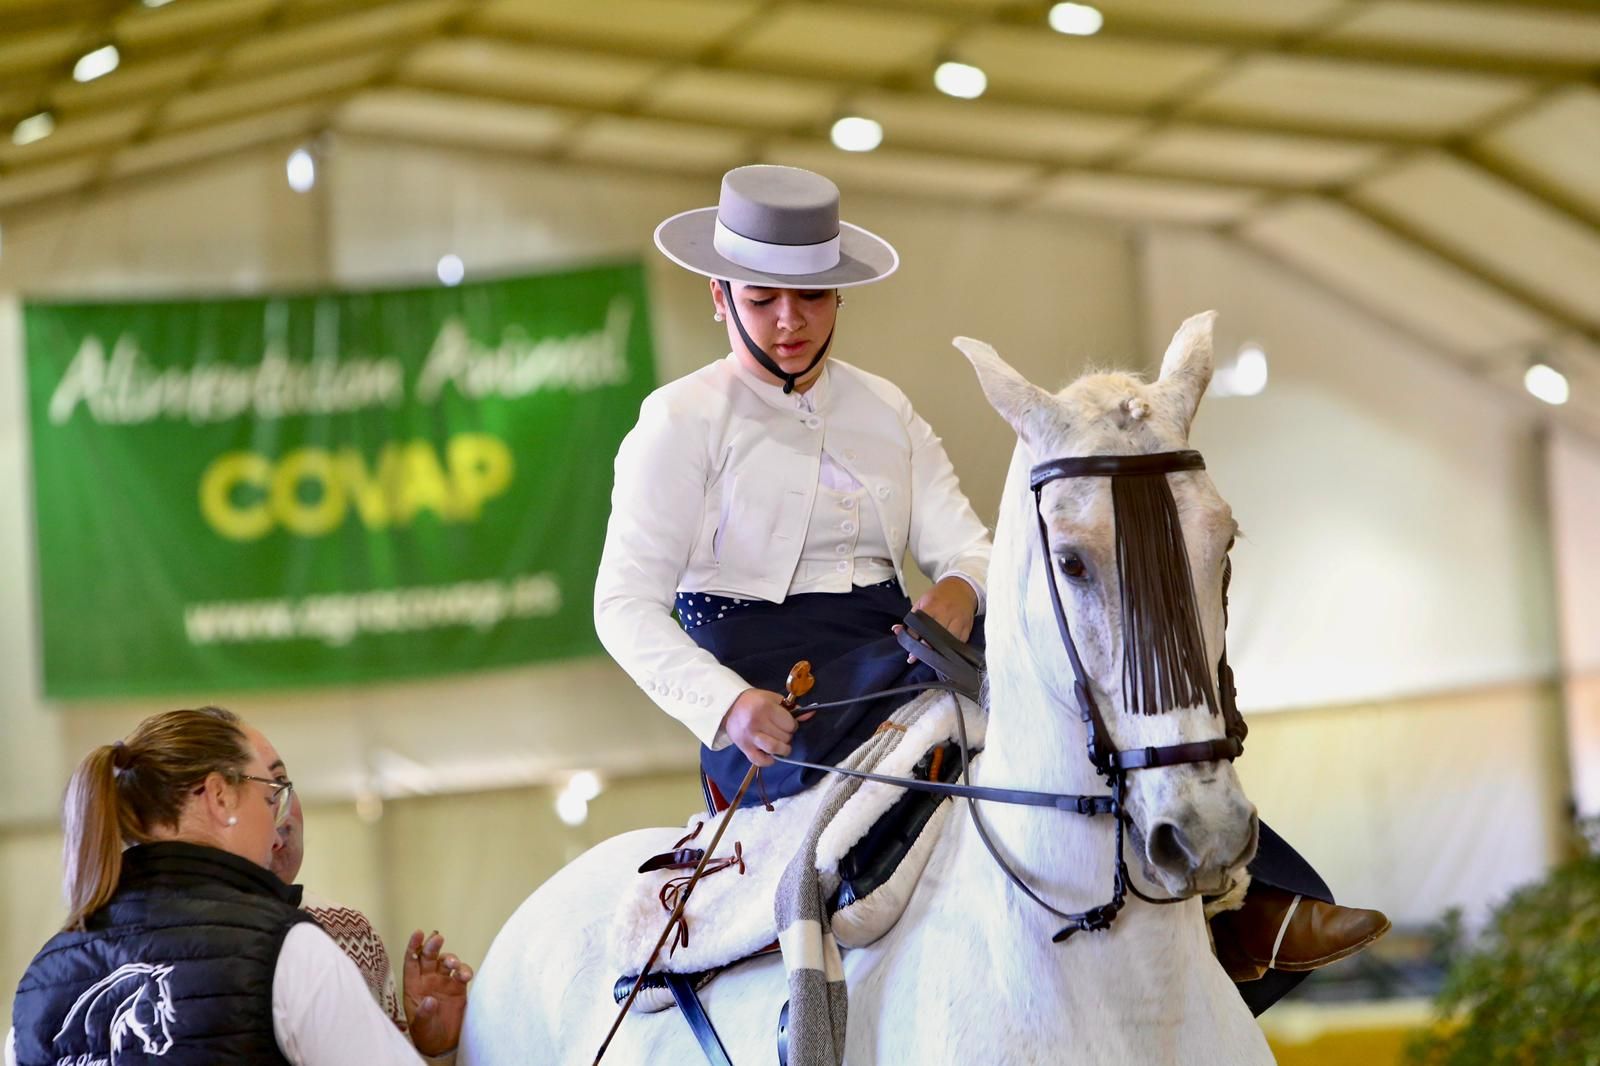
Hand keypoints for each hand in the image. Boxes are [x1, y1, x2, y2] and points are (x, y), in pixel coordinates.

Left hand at [402, 929, 472, 1057]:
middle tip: (437, 939)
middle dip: (432, 946)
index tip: (418, 933)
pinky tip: (465, 976)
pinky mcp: (458, 988)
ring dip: (451, 959)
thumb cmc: (427, 1035)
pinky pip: (462, 974)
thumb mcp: (421, 1027)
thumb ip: (424, 1013)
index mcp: (414, 986)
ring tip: (454, 965)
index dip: (413, 946)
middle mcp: (428, 980)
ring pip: (446, 962)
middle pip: (429, 957)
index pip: (411, 962)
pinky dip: (464, 971)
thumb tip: (429, 1000)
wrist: (444, 1044)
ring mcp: (444, 982)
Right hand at [721, 689, 814, 766]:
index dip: (792, 724)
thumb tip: (811, 714)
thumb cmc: (754, 701)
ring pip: (775, 749)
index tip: (787, 723)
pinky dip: (769, 760)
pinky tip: (770, 754)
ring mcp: (750, 737)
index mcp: (765, 707)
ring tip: (782, 745)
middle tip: (782, 732)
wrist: (729, 707)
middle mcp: (756, 722)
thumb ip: (792, 708)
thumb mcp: (773, 699)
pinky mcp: (745, 748)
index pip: (790, 724)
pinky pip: (761, 761)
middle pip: (784, 736)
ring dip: (783, 749)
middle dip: (787, 735)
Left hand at [901, 577, 977, 660]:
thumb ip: (910, 618)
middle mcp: (946, 614)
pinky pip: (958, 644)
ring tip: (928, 657)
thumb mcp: (922, 602)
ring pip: (947, 643)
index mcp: (932, 606)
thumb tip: (896, 630)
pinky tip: (942, 652)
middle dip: (924, 649)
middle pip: (934, 637)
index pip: (920, 627)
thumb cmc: (939, 596)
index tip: (908, 650)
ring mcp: (958, 622)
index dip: (913, 639)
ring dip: (936, 652)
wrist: (961, 588)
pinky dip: (950, 650)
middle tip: (914, 657)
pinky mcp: (967, 629)